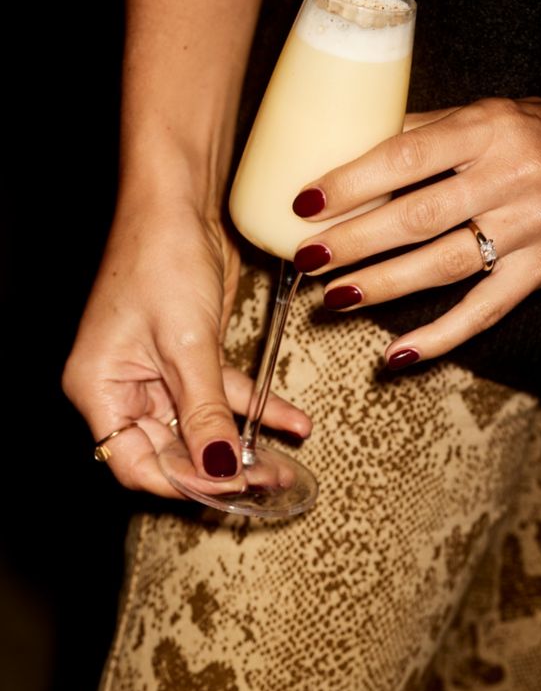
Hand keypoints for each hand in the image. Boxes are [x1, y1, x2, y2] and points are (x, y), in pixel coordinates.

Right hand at [63, 199, 310, 496]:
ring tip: (287, 464)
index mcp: (99, 388)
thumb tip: (219, 470)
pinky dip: (255, 406)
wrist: (180, 203)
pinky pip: (221, 392)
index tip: (232, 487)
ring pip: (202, 425)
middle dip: (219, 468)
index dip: (184, 482)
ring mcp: (157, 372)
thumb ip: (204, 410)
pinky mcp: (190, 355)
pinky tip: (291, 420)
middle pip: (171, 450)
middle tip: (268, 482)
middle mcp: (123, 387)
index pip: (136, 463)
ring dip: (243, 442)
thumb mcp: (186, 344)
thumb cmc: (161, 260)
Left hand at [291, 98, 540, 366]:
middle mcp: (512, 177)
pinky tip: (396, 353)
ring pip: (446, 266)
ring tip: (335, 297)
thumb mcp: (474, 115)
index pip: (406, 156)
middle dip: (356, 241)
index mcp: (486, 129)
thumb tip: (339, 153)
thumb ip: (415, 133)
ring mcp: (531, 228)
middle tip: (309, 257)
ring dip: (384, 286)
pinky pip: (485, 311)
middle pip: (420, 217)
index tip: (306, 204)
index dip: (351, 183)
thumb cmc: (522, 134)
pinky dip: (440, 336)